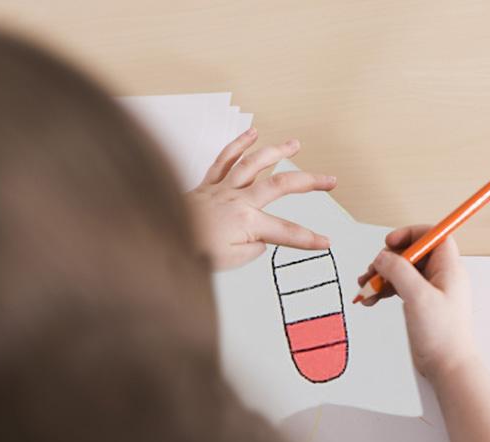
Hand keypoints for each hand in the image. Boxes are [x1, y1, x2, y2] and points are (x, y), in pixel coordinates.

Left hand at [186, 128, 336, 269]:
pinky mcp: (208, 183)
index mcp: (247, 223)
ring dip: (277, 151)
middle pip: (280, 185)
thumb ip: (252, 249)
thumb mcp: (230, 261)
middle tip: (330, 180)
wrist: (159, 238)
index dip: (309, 238)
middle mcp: (238, 200)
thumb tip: (260, 240)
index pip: (286, 232)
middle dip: (309, 182)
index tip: (326, 242)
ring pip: (255, 163)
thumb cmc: (192, 251)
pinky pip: (225, 158)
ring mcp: (223, 188)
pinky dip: (239, 143)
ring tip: (295, 144)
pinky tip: (253, 133)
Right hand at [357, 226, 476, 378]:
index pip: (433, 235)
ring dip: (382, 276)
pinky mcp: (420, 304)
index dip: (410, 233)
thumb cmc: (443, 335)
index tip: (390, 242)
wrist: (448, 366)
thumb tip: (383, 257)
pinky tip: (371, 299)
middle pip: (412, 253)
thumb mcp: (418, 296)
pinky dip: (384, 290)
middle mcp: (441, 276)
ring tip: (365, 288)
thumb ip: (399, 271)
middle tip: (372, 271)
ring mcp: (430, 290)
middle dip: (388, 260)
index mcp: (448, 268)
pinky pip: (399, 287)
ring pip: (402, 271)